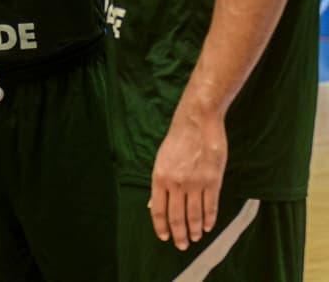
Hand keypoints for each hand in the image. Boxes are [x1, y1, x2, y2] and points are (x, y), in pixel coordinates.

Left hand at [149, 105, 226, 249]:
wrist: (196, 122)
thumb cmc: (178, 140)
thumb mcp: (161, 160)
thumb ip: (160, 183)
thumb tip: (155, 205)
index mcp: (159, 177)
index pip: (159, 210)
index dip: (161, 227)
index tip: (165, 237)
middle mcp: (175, 183)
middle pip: (177, 217)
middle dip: (179, 234)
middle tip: (182, 245)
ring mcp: (195, 183)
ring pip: (194, 215)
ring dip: (194, 230)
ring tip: (195, 238)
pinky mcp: (212, 181)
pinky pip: (210, 206)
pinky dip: (209, 219)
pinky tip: (207, 226)